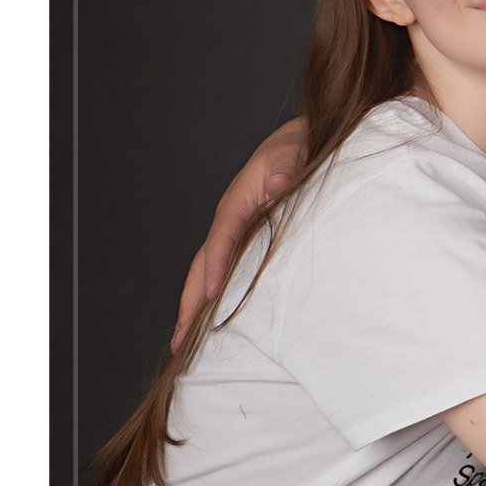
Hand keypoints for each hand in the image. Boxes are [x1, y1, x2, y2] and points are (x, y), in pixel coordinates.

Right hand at [173, 117, 308, 346]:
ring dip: (197, 305)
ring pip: (209, 270)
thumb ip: (289, 166)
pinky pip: (227, 269)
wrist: (303, 142)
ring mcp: (237, 230)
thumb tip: (279, 184)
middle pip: (204, 262)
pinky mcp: (247, 238)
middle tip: (182, 340)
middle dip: (191, 300)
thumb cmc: (300, 147)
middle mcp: (231, 218)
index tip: (212, 294)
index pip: (224, 235)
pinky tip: (216, 321)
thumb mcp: (296, 150)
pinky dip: (217, 294)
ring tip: (186, 343)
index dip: (217, 265)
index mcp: (240, 198)